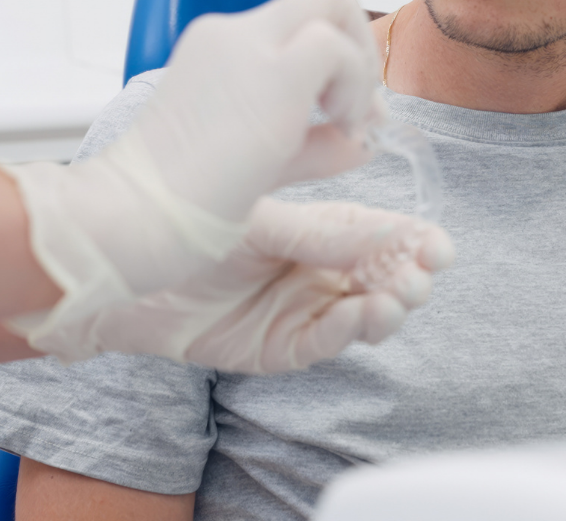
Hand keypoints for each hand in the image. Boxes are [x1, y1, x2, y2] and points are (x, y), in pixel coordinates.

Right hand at [3, 0, 389, 347]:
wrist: (135, 213)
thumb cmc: (180, 201)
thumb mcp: (261, 161)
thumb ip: (315, 142)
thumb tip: (369, 133)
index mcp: (220, 48)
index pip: (296, 17)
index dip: (335, 48)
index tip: (337, 107)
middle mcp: (232, 34)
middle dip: (357, 38)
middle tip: (351, 104)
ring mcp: (247, 46)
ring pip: (334, 2)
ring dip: (359, 66)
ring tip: (343, 124)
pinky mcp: (271, 74)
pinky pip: (335, 47)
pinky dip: (355, 84)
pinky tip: (338, 128)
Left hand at [36, 199, 455, 371]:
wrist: (126, 269)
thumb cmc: (186, 226)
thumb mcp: (263, 218)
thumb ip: (321, 227)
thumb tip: (389, 227)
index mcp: (316, 231)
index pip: (377, 236)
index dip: (411, 241)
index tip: (439, 244)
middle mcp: (313, 272)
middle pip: (378, 279)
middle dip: (406, 277)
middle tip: (421, 274)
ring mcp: (297, 311)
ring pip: (359, 316)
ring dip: (384, 308)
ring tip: (396, 297)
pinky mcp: (277, 348)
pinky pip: (321, 343)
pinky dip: (345, 330)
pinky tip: (359, 314)